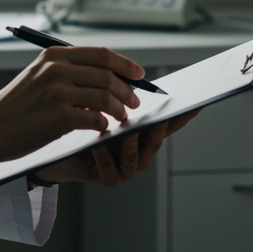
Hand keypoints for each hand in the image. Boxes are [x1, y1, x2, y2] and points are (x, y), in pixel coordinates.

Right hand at [0, 46, 146, 176]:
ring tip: (122, 117)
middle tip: (134, 102)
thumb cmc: (15, 106)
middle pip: (107, 76)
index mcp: (54, 56)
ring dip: (119, 109)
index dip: (125, 64)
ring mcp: (58, 93)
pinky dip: (104, 125)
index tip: (138, 74)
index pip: (101, 54)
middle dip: (126, 90)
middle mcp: (57, 70)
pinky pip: (95, 119)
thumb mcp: (38, 75)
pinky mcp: (59, 118)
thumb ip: (67, 71)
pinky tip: (103, 129)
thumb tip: (106, 75)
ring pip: (105, 97)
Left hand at [37, 109, 200, 186]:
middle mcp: (138, 150)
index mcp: (142, 131)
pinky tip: (97, 146)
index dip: (183, 115)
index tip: (196, 104)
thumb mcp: (102, 103)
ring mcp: (124, 166)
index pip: (168, 121)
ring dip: (131, 143)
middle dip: (159, 129)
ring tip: (127, 131)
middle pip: (156, 140)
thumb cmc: (83, 122)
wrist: (55, 146)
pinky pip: (109, 170)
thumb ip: (118, 94)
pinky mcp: (106, 178)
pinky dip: (105, 157)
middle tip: (159, 118)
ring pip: (134, 157)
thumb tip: (133, 73)